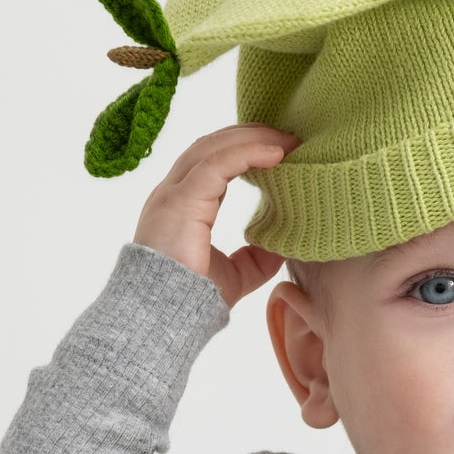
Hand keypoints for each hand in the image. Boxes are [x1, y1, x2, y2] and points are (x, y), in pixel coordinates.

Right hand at [133, 124, 297, 307]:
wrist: (163, 319)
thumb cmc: (191, 300)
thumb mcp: (235, 274)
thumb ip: (255, 258)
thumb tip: (283, 246)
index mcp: (182, 205)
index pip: (211, 161)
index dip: (244, 148)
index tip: (281, 148)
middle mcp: (173, 193)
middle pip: (211, 145)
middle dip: (250, 134)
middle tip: (289, 135)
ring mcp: (172, 195)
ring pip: (212, 148)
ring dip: (252, 138)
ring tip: (288, 138)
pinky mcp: (180, 202)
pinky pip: (216, 165)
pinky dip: (247, 153)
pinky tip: (275, 153)